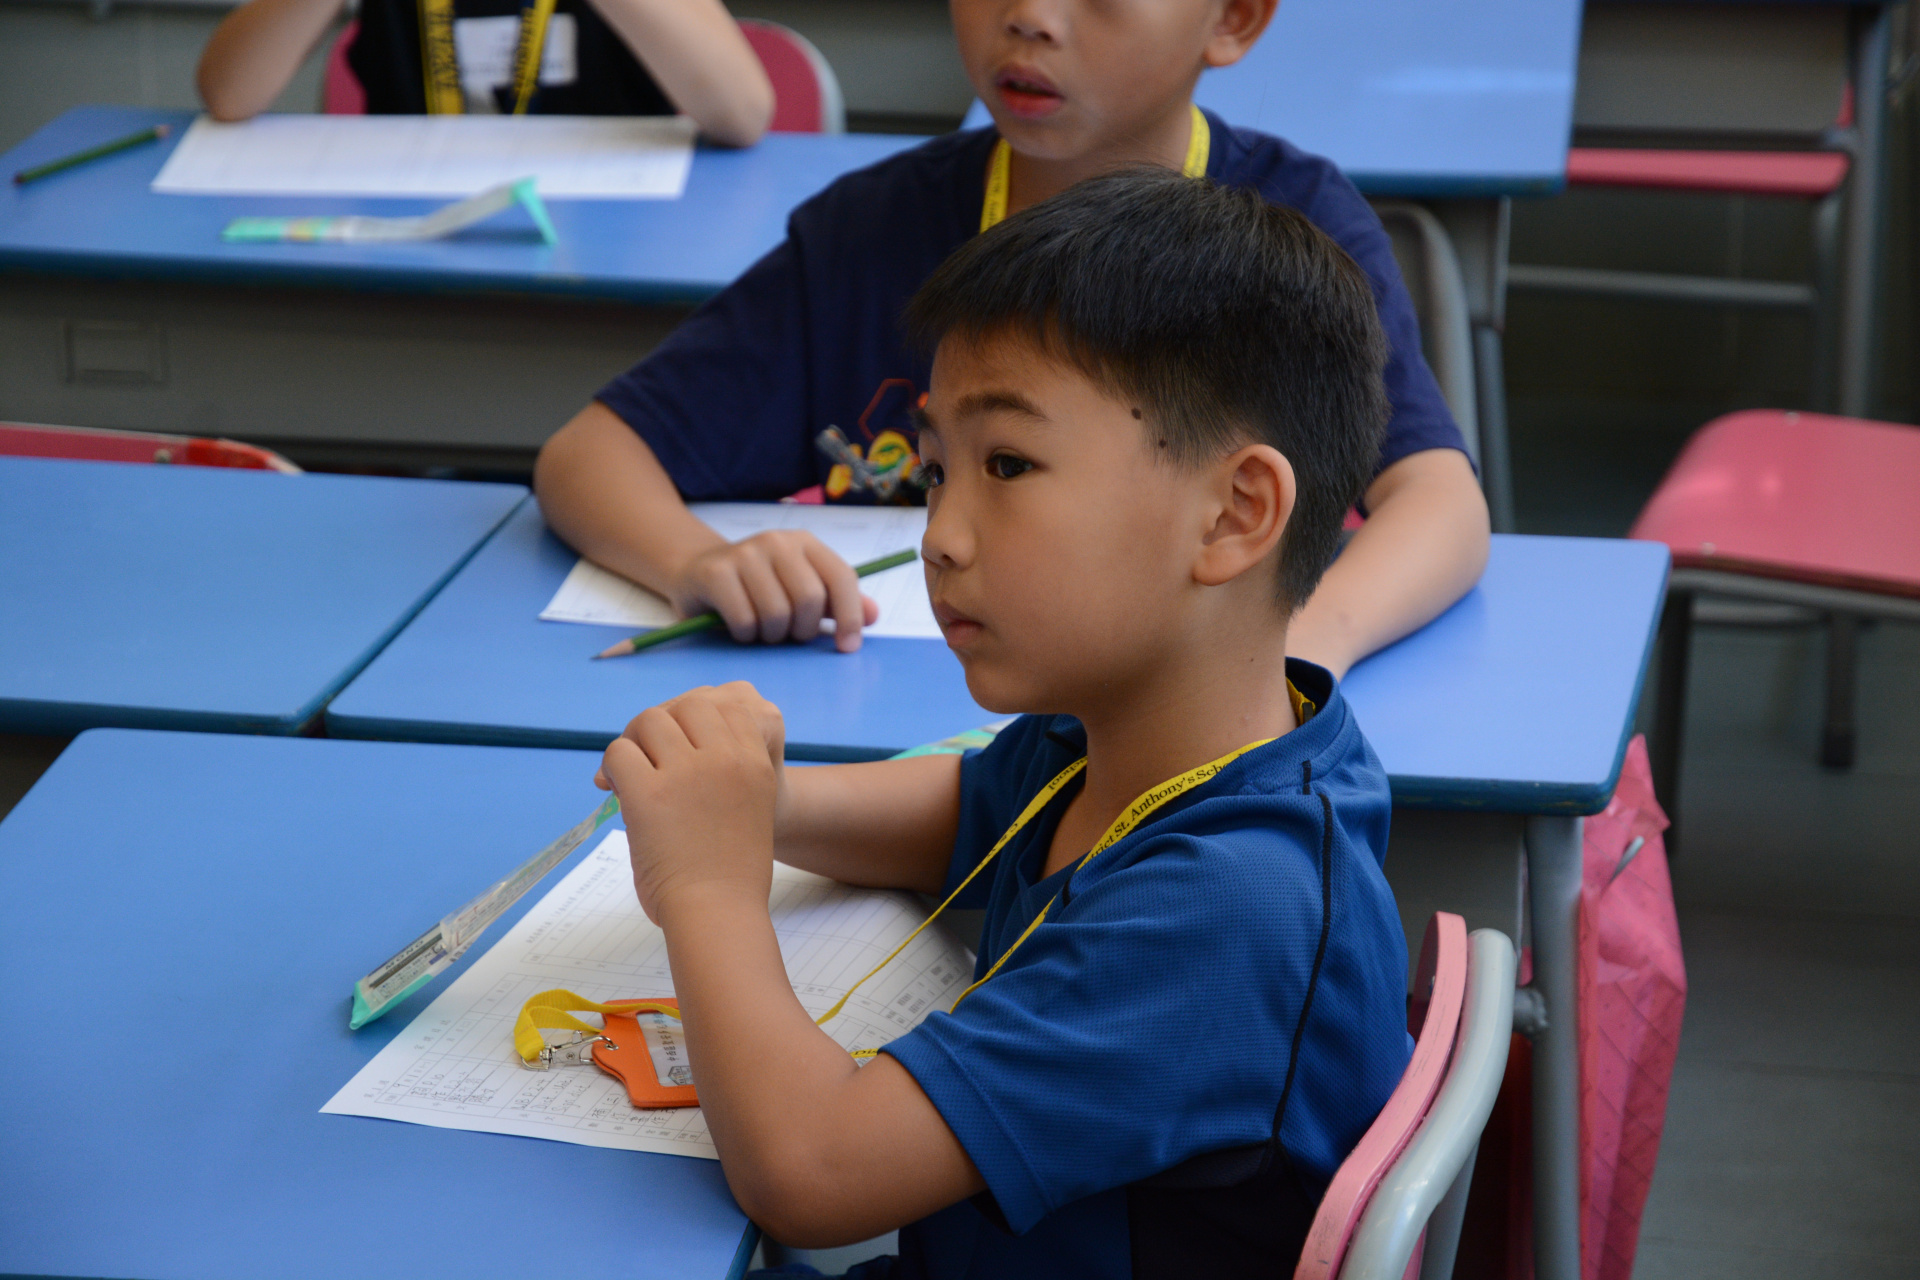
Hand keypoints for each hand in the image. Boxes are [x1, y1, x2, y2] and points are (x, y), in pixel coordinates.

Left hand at [595, 683, 785, 922]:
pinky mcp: (649, 793)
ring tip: (631, 776)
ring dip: (636, 743)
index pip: (725, 704)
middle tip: (647, 757)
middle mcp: (725, 759)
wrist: (717, 911)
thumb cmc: (730, 873)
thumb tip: (668, 749)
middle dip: (664, 724)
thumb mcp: (748, 806)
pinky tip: (617, 791)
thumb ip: (723, 772)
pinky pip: (619, 753)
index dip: (696, 718)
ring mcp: (687, 773)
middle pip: (687, 704)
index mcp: (754, 762)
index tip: (681, 744)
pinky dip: (613, 767)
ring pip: (649, 721)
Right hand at [673, 532, 880, 651]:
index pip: (841, 577)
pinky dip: (746, 635)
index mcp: (805, 543)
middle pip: (810, 599)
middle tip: (789, 634)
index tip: (848, 646)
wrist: (696, 573)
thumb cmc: (757, 588)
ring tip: (763, 629)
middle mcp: (777, 541)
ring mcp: (744, 553)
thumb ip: (838, 603)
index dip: (850, 615)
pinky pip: (745, 621)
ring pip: (777, 614)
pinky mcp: (716, 572)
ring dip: (772, 635)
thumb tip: (874, 615)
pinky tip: (739, 627)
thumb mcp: (801, 592)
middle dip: (803, 630)